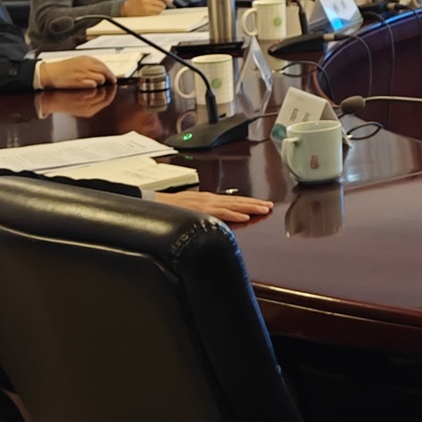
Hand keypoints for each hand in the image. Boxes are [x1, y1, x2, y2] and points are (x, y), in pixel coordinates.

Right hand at [36, 55, 115, 91]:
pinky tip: (90, 87)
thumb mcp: (78, 62)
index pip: (103, 65)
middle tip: (112, 82)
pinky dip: (93, 86)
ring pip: (100, 79)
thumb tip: (103, 71)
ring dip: (101, 83)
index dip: (110, 72)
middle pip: (105, 71)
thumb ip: (90, 65)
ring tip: (97, 85)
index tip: (112, 77)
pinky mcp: (79, 81)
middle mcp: (86, 65)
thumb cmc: (62, 69)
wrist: (49, 73)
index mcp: (86, 59)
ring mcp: (83, 73)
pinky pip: (93, 85)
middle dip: (110, 78)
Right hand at [119, 0, 170, 16]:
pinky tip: (152, 12)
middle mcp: (147, 0)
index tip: (171, 0)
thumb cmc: (136, 1)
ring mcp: (146, 8)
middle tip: (160, 5)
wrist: (126, 8)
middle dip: (163, 4)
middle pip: (161, 3)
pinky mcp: (146, 14)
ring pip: (160, 9)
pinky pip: (156, 14)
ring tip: (154, 8)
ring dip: (160, 9)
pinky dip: (156, 13)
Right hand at [158, 190, 272, 224]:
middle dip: (254, 204)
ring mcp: (205, 204)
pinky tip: (245, 217)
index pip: (232, 201)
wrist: (151, 205)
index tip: (262, 205)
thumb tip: (215, 222)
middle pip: (236, 201)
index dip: (248, 203)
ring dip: (250, 207)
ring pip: (233, 205)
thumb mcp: (190, 209)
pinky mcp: (200, 209)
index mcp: (207, 199)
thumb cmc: (168, 209)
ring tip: (264, 209)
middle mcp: (209, 199)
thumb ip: (203, 214)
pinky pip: (220, 212)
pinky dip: (234, 214)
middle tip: (270, 206)